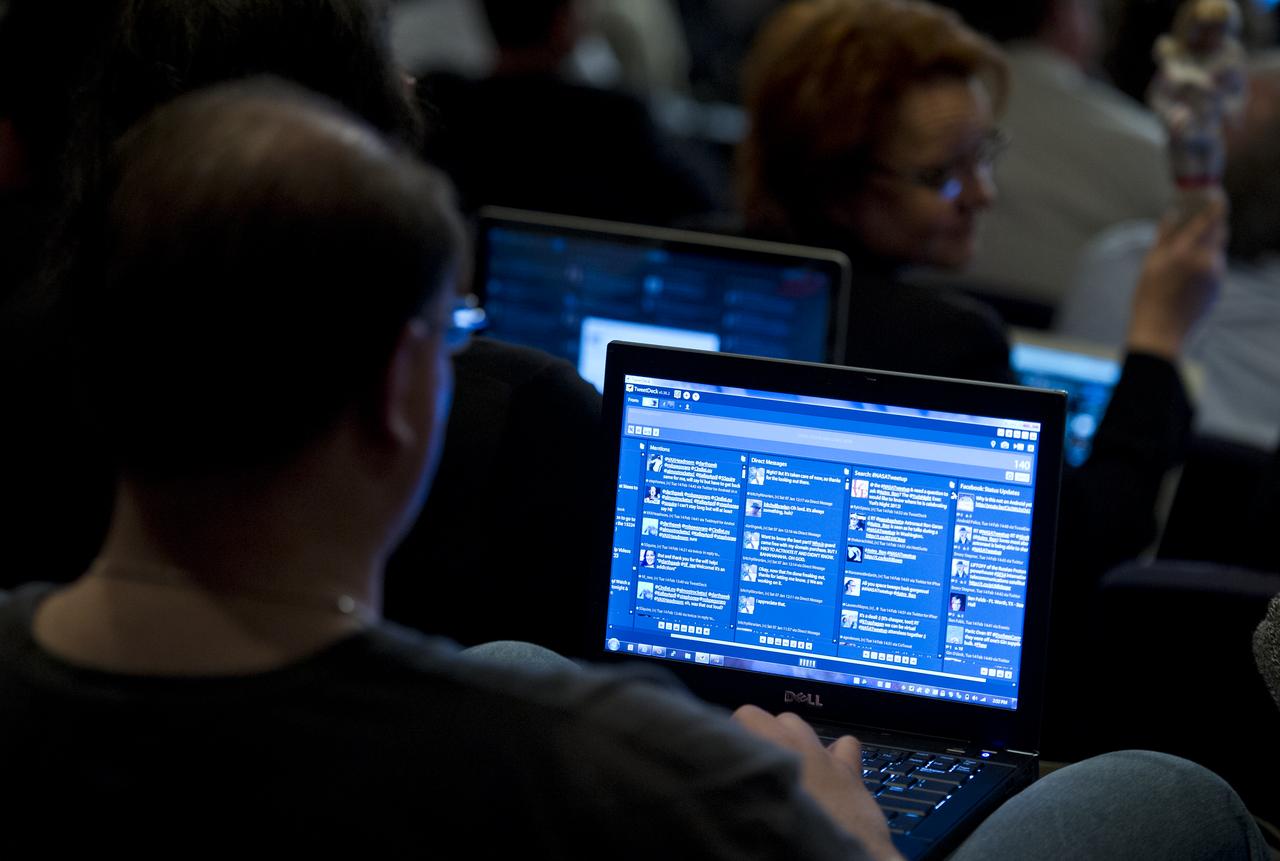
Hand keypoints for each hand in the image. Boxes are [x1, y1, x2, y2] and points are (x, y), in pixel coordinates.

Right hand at [732, 705, 904, 860]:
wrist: (834, 859)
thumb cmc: (789, 836)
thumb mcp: (749, 808)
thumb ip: (740, 788)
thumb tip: (728, 786)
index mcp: (768, 749)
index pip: (747, 715)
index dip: (738, 733)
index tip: (733, 755)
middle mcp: (797, 744)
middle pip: (774, 719)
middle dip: (765, 736)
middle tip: (759, 766)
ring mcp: (825, 756)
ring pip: (803, 726)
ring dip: (793, 740)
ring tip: (787, 767)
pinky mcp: (849, 772)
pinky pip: (845, 744)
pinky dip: (835, 751)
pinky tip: (828, 768)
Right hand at [1126, 196, 1226, 358]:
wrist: (1161, 333)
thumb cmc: (1149, 299)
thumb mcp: (1150, 264)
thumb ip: (1164, 237)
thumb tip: (1172, 215)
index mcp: (1187, 252)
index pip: (1211, 218)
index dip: (1216, 203)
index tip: (1215, 192)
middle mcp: (1207, 261)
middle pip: (1219, 232)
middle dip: (1211, 224)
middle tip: (1198, 219)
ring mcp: (1216, 275)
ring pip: (1216, 250)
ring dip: (1206, 245)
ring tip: (1185, 253)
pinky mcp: (1218, 288)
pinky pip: (1215, 267)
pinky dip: (1205, 263)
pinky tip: (1186, 275)